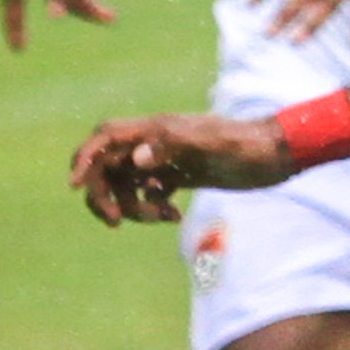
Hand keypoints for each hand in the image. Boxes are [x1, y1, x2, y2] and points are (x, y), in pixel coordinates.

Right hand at [67, 111, 286, 225]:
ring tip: (162, 219)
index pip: (106, 137)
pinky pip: (147, 193)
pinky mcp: (179, 175)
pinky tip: (172, 217)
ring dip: (132, 207)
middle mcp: (156, 142)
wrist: (276, 154)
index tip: (72, 186)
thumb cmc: (246, 146)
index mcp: (157, 128)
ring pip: (126, 183)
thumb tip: (135, 158)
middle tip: (116, 221)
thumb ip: (172, 146)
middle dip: (104, 194)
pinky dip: (150, 209)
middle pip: (107, 165)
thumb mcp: (211, 146)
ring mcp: (167, 159)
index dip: (84, 158)